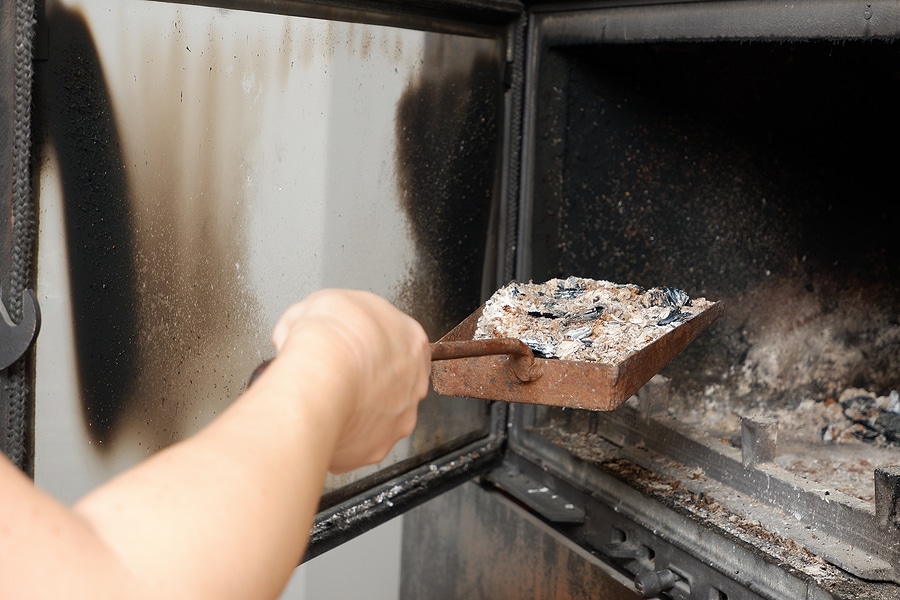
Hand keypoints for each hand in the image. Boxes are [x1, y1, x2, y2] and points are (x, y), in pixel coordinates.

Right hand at [269, 289, 430, 472]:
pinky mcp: (376, 448)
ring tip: (324, 404)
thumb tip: (306, 325)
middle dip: (365, 384)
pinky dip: (338, 438)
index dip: (366, 348)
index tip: (346, 351)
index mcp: (411, 341)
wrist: (319, 375)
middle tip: (334, 379)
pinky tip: (319, 424)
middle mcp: (414, 383)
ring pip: (376, 418)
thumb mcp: (325, 301)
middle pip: (391, 385)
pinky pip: (356, 446)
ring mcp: (399, 419)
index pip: (395, 346)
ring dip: (354, 413)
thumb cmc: (329, 336)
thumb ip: (330, 316)